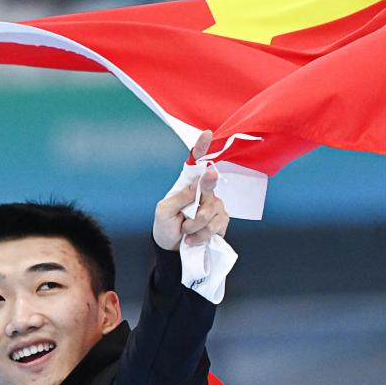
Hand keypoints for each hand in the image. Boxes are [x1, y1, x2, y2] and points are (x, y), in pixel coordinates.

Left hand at [153, 130, 229, 250]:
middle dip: (200, 200)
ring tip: (186, 231)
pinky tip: (194, 238)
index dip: (202, 148)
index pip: (196, 163)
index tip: (207, 134)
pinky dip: (202, 235)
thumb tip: (196, 186)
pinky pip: (216, 225)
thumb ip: (179, 197)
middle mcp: (204, 192)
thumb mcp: (163, 211)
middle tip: (187, 216)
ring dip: (195, 226)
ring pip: (211, 211)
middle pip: (209, 185)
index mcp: (188, 185)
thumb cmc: (165, 227)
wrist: (172, 250)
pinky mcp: (222, 221)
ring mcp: (215, 206)